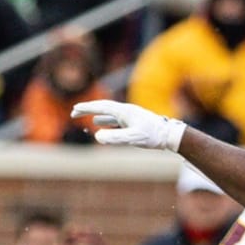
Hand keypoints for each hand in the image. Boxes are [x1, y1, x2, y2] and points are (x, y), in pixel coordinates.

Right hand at [71, 99, 185, 150]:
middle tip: (75, 113)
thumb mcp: (133, 138)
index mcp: (123, 111)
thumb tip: (97, 136)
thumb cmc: (153, 136)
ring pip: (111, 114)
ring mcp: (131, 117)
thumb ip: (115, 137)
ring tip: (90, 120)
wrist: (170, 135)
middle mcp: (126, 111)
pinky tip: (107, 127)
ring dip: (98, 116)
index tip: (74, 109)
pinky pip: (118, 121)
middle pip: (103, 108)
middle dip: (89, 109)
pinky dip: (109, 122)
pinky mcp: (136, 123)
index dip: (87, 108)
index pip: (101, 107)